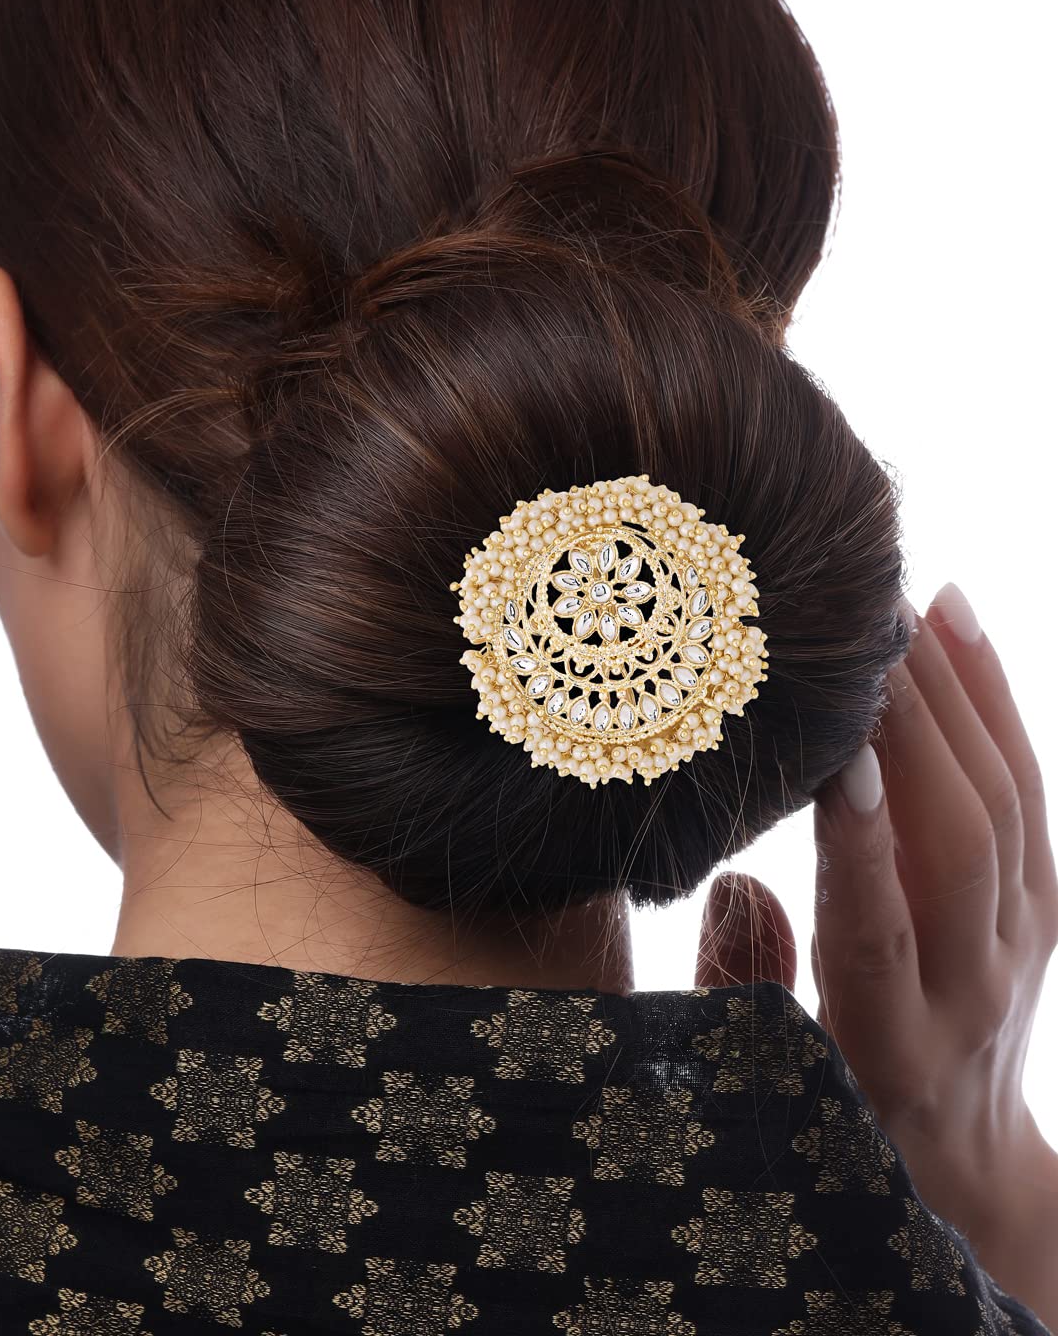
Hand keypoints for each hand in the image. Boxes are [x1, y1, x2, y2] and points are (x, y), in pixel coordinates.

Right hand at [695, 583, 1057, 1260]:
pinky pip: (1030, 790)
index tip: (832, 749)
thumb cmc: (839, 1109)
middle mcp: (974, 990)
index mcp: (889, 1043)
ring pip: (1006, 800)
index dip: (860, 840)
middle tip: (855, 627)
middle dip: (910, 725)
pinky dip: (995, 700)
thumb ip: (744, 976)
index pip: (878, 928)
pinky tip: (957, 622)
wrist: (963, 1162)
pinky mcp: (1046, 905)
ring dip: (954, 691)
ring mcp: (1024, 942)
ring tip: (898, 603)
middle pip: (959, 843)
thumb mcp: (771, 1072)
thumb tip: (738, 873)